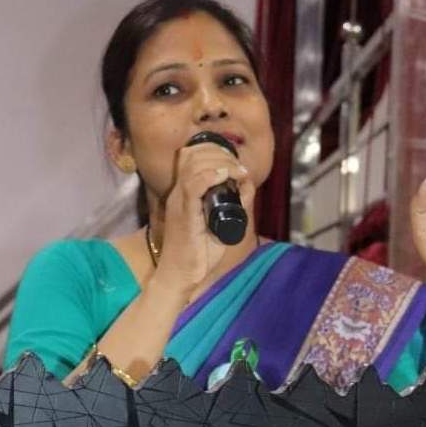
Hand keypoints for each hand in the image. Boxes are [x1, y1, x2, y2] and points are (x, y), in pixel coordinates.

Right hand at [157, 142, 254, 289]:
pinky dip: (209, 176)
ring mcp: (179, 202)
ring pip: (194, 166)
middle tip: (239, 167)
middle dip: (220, 154)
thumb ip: (232, 203)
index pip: (191, 155)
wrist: (181, 276)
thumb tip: (246, 184)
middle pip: (193, 155)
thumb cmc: (198, 253)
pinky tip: (223, 175)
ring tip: (237, 171)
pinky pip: (192, 186)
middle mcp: (178, 193)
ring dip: (220, 163)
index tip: (235, 161)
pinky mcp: (183, 214)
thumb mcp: (219, 223)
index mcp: (184, 192)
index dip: (213, 150)